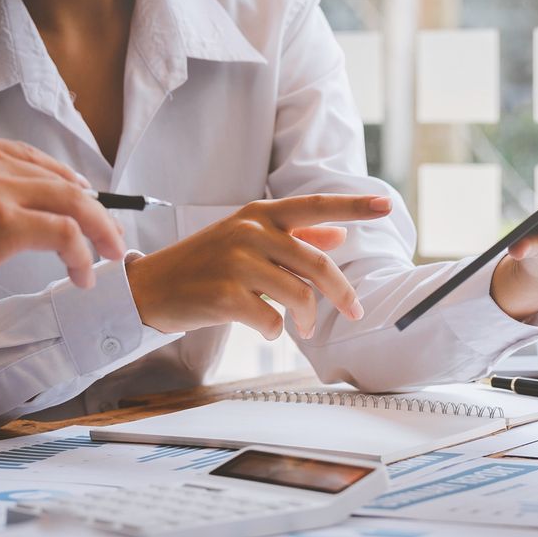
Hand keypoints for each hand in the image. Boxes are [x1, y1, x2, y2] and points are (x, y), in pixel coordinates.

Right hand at [0, 129, 124, 315]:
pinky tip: (83, 274)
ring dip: (98, 230)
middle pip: (57, 178)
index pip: (26, 157)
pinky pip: (65, 234)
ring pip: (72, 202)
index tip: (78, 201)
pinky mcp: (3, 223)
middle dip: (90, 206)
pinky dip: (83, 253)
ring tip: (110, 254)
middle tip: (107, 233)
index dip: (60, 181)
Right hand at [127, 195, 392, 339]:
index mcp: (259, 215)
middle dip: (343, 293)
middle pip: (318, 262)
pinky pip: (271, 320)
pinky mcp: (225, 295)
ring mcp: (236, 262)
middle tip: (354, 311)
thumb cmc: (204, 264)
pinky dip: (273, 330)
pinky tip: (262, 328)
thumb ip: (295, 235)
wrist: (150, 289)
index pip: (315, 205)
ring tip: (299, 327)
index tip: (386, 207)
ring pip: (299, 295)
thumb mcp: (246, 240)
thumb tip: (339, 232)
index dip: (353, 206)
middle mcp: (250, 233)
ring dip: (306, 319)